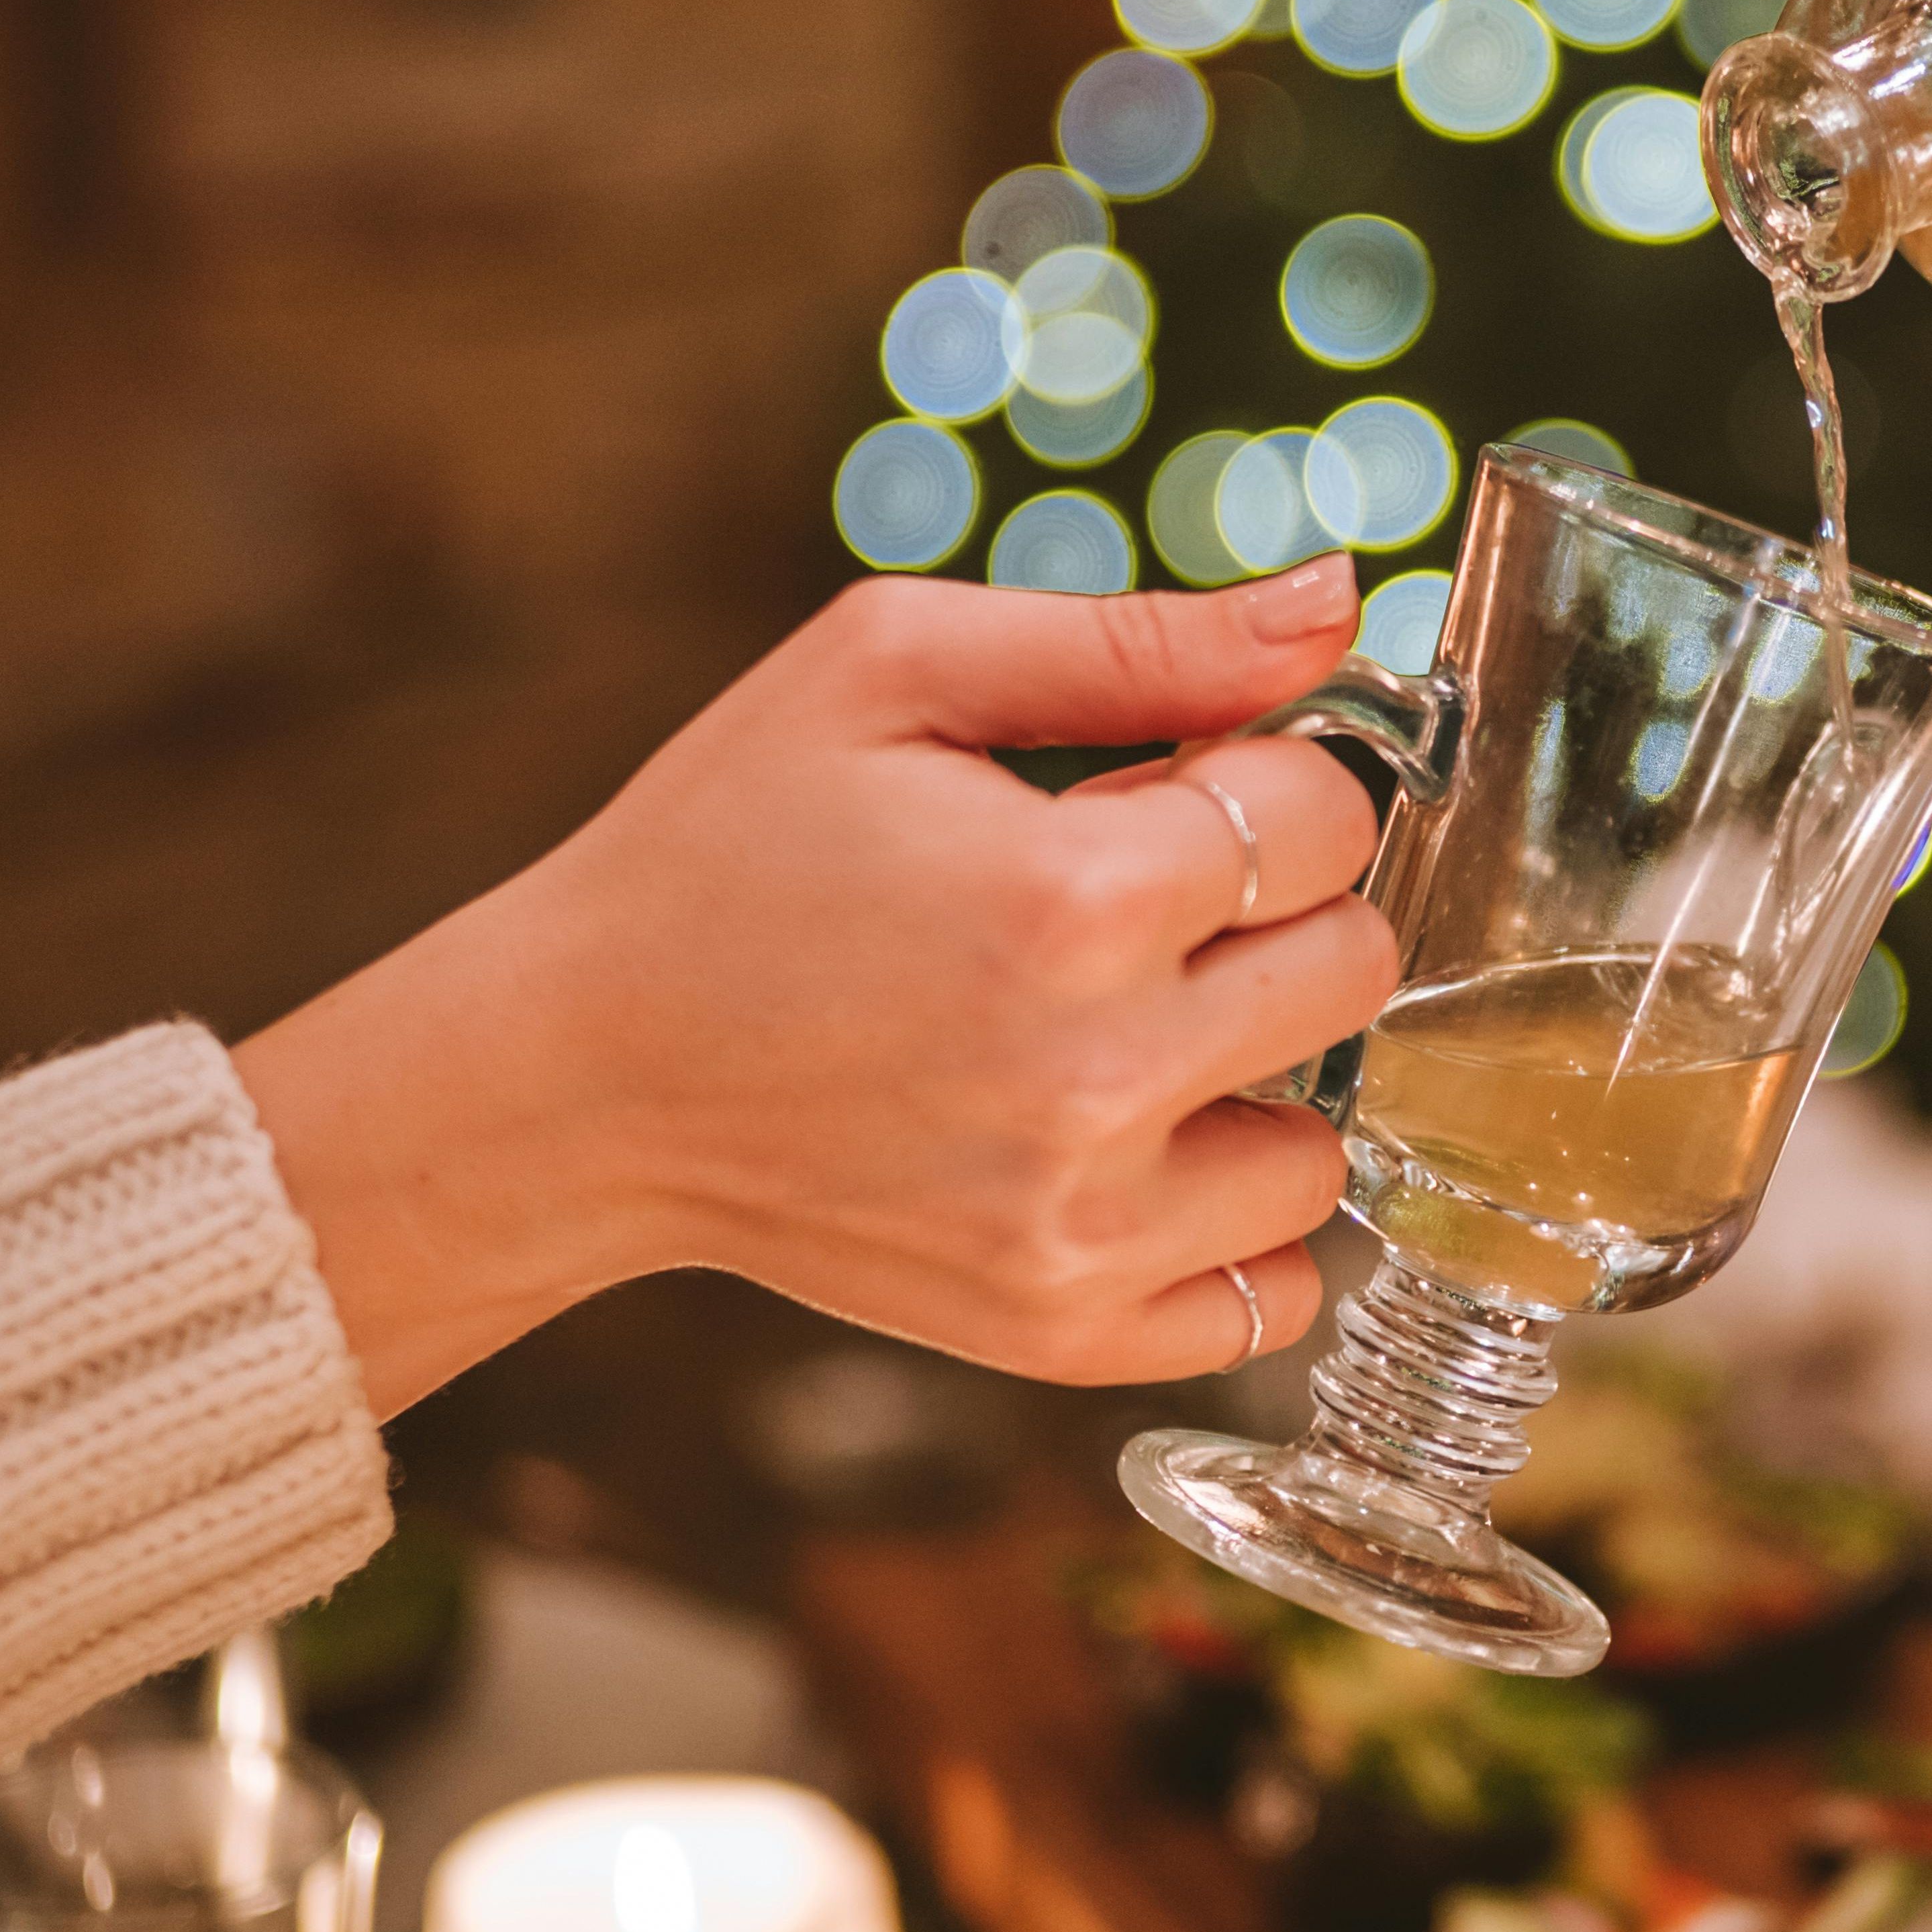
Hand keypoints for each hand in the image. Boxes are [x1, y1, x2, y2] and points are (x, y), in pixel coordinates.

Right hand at [241, 560, 1395, 1404]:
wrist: (575, 1072)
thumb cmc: (727, 845)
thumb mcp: (894, 667)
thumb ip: (1140, 638)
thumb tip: (1336, 600)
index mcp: (1071, 897)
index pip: (1327, 814)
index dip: (1262, 776)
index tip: (1167, 788)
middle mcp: (1097, 1079)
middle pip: (1356, 967)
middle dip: (1274, 912)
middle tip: (1135, 905)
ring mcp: (1081, 1228)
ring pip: (1328, 1148)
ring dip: (1258, 1078)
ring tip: (1128, 1031)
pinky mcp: (1059, 1331)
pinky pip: (1269, 1295)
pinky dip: (1228, 1227)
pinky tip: (1134, 1151)